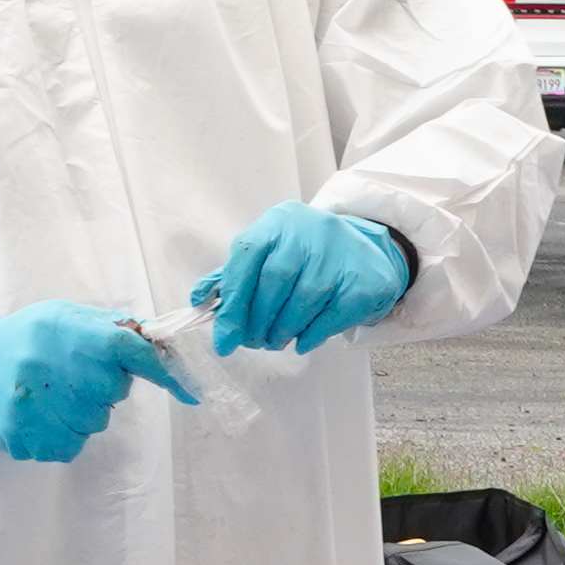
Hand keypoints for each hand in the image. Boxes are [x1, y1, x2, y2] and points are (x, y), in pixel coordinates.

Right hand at [0, 304, 195, 464]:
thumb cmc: (27, 339)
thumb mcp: (65, 317)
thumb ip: (110, 328)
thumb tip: (159, 340)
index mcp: (67, 333)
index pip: (128, 350)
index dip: (161, 370)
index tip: (189, 390)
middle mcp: (53, 370)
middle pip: (113, 393)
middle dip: (104, 387)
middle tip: (75, 376)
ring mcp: (39, 408)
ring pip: (93, 423)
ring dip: (83, 413)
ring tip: (53, 395)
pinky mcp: (28, 439)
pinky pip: (71, 446)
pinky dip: (64, 435)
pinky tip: (43, 416)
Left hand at [191, 204, 415, 356]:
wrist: (365, 255)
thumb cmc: (304, 259)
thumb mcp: (268, 255)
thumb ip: (233, 276)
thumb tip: (199, 300)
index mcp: (278, 222)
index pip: (246, 256)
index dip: (232, 300)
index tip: (224, 337)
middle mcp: (311, 231)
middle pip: (275, 281)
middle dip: (257, 321)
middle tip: (252, 342)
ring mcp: (340, 254)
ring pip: (302, 301)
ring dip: (282, 331)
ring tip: (274, 341)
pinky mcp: (363, 281)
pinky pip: (329, 317)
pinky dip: (310, 335)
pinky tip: (301, 341)